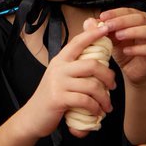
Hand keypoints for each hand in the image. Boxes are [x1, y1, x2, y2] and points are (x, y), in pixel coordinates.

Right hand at [19, 21, 115, 138]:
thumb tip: (94, 59)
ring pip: (92, 85)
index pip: (78, 42)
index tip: (106, 28)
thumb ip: (74, 67)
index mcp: (60, 60)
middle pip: (92, 64)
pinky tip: (97, 112)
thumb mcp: (60, 77)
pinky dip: (95, 108)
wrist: (32, 117)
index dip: (93, 34)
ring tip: (107, 105)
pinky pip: (85, 101)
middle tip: (113, 86)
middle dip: (108, 76)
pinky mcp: (58, 98)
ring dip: (104, 97)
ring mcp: (58, 83)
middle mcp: (59, 68)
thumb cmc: (51, 97)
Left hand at [98, 7, 145, 85]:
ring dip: (133, 32)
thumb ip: (101, 30)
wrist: (133, 71)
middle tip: (109, 26)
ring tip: (118, 36)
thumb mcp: (110, 39)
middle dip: (123, 21)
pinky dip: (138, 49)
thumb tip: (89, 22)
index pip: (129, 11)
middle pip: (140, 18)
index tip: (102, 16)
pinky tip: (126, 51)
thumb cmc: (124, 52)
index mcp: (139, 19)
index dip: (116, 12)